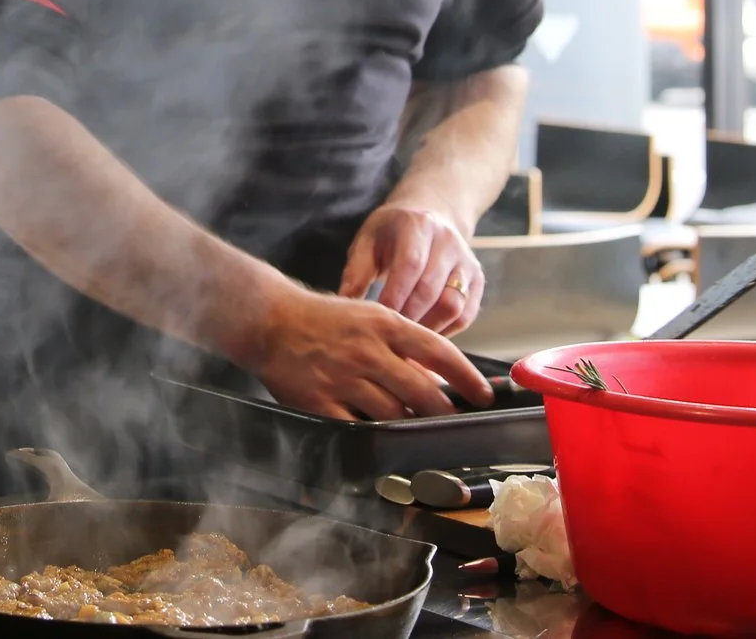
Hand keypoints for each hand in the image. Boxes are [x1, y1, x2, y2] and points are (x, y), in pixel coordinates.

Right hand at [241, 283, 491, 419]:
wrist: (272, 320)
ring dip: (412, 425)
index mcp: (384, 324)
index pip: (439, 352)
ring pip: (394, 414)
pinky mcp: (321, 402)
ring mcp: (344, 378)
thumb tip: (437, 375)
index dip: (467, 377)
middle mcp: (367, 351)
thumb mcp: (370, 316)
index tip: (483, 394)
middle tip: (454, 420)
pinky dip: (374, 436)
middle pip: (422, 391)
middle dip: (444, 411)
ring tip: (420, 430)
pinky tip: (383, 438)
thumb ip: (402, 343)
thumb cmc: (325, 318)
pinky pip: (358, 427)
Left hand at [339, 204, 483, 335]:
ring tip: (405, 339)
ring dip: (428, 328)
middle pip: (431, 289)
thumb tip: (345, 304)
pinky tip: (424, 336)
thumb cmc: (391, 232)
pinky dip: (446, 332)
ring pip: (454, 305)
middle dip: (408, 318)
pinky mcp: (477, 280)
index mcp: (417, 225)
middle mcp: (448, 241)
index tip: (377, 320)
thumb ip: (356, 270)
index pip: (410, 265)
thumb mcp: (368, 240)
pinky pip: (466, 315)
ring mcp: (467, 261)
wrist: (429, 214)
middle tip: (388, 336)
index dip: (394, 296)